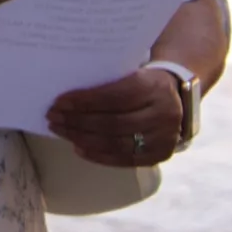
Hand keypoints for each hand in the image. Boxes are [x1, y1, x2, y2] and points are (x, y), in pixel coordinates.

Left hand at [46, 68, 183, 167]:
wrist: (178, 95)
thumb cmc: (142, 80)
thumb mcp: (131, 71)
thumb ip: (106, 81)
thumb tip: (65, 96)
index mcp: (154, 86)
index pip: (113, 97)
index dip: (83, 101)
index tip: (58, 102)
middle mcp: (163, 114)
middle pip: (113, 123)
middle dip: (78, 121)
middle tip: (53, 118)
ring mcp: (165, 137)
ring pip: (116, 143)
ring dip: (83, 139)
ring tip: (61, 132)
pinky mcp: (161, 155)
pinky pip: (125, 159)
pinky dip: (98, 155)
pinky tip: (78, 147)